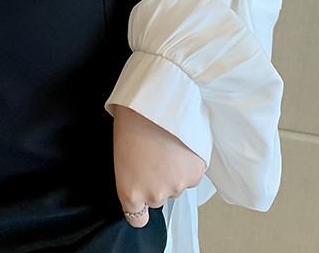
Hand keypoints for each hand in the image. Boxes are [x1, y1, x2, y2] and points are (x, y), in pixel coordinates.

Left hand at [112, 104, 206, 227]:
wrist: (155, 99)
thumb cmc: (132, 120)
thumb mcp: (122, 154)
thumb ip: (134, 178)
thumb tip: (142, 181)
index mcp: (130, 192)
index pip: (137, 218)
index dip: (140, 205)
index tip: (141, 192)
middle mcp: (154, 195)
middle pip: (158, 197)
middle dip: (157, 180)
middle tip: (153, 154)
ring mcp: (177, 186)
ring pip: (177, 185)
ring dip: (174, 171)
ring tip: (167, 144)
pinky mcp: (196, 174)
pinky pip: (192, 173)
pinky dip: (188, 162)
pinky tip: (180, 143)